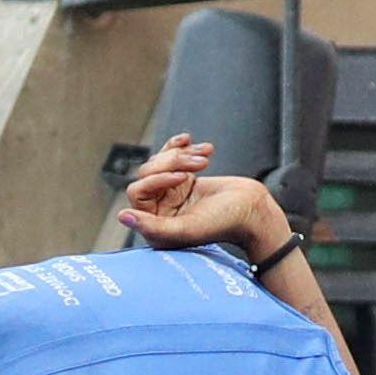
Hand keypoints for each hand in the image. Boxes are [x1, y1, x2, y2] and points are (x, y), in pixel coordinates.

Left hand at [117, 133, 287, 263]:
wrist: (253, 210)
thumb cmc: (224, 223)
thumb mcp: (186, 228)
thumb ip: (152, 226)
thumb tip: (122, 216)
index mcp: (155, 227)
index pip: (138, 192)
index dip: (156, 179)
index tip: (182, 178)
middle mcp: (159, 211)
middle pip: (148, 172)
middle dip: (172, 162)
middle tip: (200, 163)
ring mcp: (171, 194)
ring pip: (160, 162)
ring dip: (182, 154)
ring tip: (205, 157)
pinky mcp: (184, 179)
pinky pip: (172, 156)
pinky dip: (183, 147)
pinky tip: (202, 146)